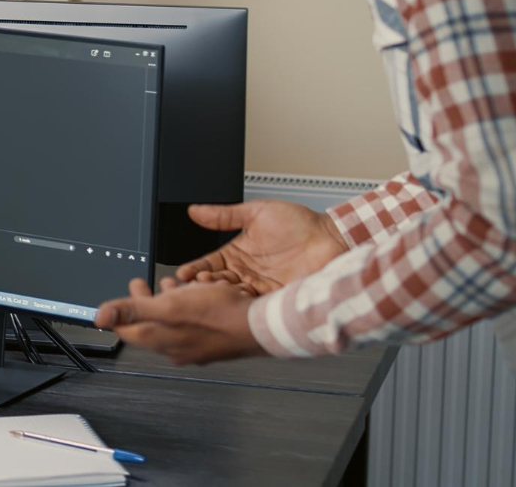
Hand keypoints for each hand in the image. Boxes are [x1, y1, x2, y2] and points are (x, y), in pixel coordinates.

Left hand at [95, 278, 263, 364]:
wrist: (260, 325)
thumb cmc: (218, 315)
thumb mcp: (167, 305)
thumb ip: (132, 309)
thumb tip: (98, 316)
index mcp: (159, 339)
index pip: (126, 329)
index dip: (119, 311)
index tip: (121, 295)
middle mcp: (175, 347)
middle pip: (149, 324)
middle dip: (145, 300)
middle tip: (143, 285)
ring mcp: (194, 346)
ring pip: (172, 322)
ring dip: (169, 300)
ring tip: (172, 283)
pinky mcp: (212, 342)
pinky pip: (192, 323)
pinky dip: (189, 306)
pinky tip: (198, 293)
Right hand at [175, 200, 347, 294]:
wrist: (332, 238)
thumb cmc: (300, 223)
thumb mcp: (256, 212)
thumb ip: (224, 214)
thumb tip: (195, 210)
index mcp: (238, 253)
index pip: (208, 263)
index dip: (195, 268)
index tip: (182, 273)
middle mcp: (247, 272)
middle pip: (217, 283)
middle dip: (203, 286)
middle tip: (194, 286)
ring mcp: (261, 287)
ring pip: (232, 295)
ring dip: (221, 296)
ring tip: (211, 294)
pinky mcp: (276, 298)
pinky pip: (254, 304)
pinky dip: (242, 305)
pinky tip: (234, 303)